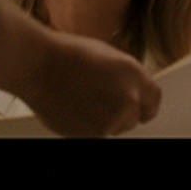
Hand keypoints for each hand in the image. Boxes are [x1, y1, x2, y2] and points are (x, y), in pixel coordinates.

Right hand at [17, 29, 160, 136]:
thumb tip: (128, 89)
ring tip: (80, 99)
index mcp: (132, 73)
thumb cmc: (63, 55)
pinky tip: (73, 107)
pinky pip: (96, 134)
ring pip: (114, 127)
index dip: (143, 103)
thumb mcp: (106, 56)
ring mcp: (110, 118)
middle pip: (134, 116)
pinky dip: (87, 126)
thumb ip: (124, 76)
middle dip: (120, 111)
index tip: (138, 106)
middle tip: (96, 98)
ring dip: (103, 119)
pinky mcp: (93, 134)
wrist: (36, 65)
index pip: (153, 99)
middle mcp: (127, 97)